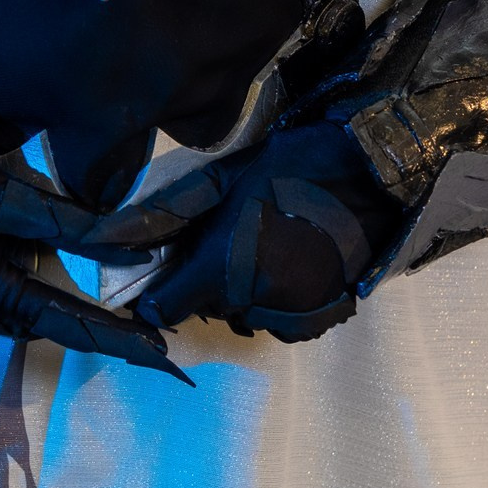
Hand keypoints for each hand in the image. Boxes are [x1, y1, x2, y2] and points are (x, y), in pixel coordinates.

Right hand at [0, 147, 186, 377]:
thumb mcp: (7, 197)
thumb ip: (72, 226)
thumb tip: (135, 247)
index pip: (75, 326)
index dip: (122, 340)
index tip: (163, 357)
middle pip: (43, 316)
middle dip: (72, 302)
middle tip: (101, 284)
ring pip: (13, 306)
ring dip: (31, 285)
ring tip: (28, 248)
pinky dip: (3, 280)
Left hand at [136, 121, 399, 344]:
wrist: (372, 174)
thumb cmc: (292, 165)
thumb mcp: (224, 180)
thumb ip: (172, 214)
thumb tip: (115, 236)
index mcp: (223, 268)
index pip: (167, 306)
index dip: (160, 295)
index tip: (162, 283)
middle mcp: (254, 301)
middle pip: (210, 309)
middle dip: (208, 285)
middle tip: (229, 243)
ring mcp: (292, 313)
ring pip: (247, 316)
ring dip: (245, 294)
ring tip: (263, 250)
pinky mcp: (324, 316)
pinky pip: (283, 322)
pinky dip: (279, 303)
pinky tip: (290, 268)